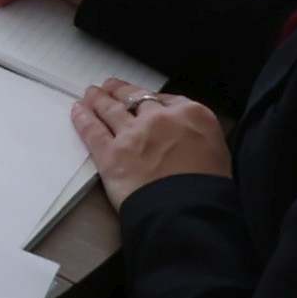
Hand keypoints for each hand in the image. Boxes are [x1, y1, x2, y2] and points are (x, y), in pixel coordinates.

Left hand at [76, 77, 230, 197]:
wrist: (189, 211)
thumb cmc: (209, 189)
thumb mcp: (218, 152)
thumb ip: (200, 136)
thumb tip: (190, 137)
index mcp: (191, 115)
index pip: (166, 99)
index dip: (151, 98)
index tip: (144, 97)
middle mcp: (160, 118)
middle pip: (135, 98)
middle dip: (121, 91)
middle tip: (110, 86)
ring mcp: (133, 134)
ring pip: (111, 109)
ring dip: (99, 99)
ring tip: (91, 93)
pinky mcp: (111, 153)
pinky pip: (93, 131)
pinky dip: (83, 119)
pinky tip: (77, 111)